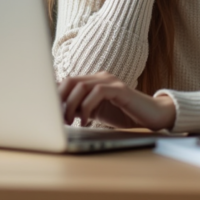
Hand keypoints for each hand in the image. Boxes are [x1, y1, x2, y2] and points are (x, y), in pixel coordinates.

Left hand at [58, 71, 176, 130]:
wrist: (152, 116)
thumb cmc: (124, 115)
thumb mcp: (96, 112)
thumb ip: (80, 108)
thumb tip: (57, 112)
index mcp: (93, 81)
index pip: (67, 81)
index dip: (55, 95)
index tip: (48, 112)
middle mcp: (100, 77)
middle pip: (70, 80)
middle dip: (60, 99)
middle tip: (58, 118)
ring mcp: (110, 81)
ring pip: (81, 86)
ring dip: (71, 105)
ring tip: (70, 121)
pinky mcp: (120, 89)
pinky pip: (98, 92)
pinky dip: (87, 107)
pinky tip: (86, 121)